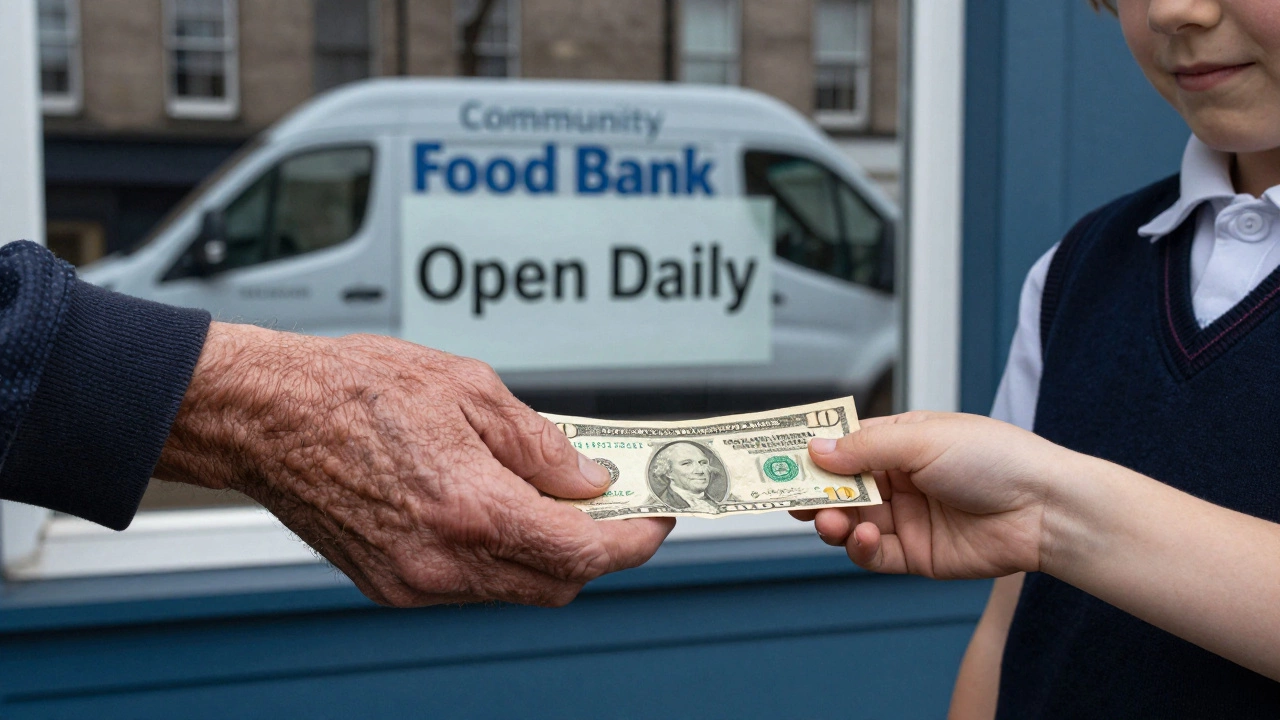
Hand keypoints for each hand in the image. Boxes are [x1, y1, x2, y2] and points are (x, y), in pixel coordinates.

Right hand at [156, 322, 673, 606]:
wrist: (265, 417)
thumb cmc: (354, 390)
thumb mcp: (471, 390)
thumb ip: (543, 445)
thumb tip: (589, 480)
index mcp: (471, 509)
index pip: (585, 552)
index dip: (636, 538)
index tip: (660, 514)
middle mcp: (444, 562)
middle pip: (559, 582)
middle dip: (600, 548)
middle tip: (619, 503)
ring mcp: (415, 583)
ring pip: (517, 588)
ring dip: (551, 552)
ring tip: (559, 498)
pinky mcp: (392, 586)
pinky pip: (474, 585)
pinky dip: (504, 555)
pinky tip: (501, 509)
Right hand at [790, 412, 1076, 578]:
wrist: (1046, 509)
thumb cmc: (997, 458)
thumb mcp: (923, 440)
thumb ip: (864, 449)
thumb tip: (814, 450)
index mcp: (900, 442)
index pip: (842, 445)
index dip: (809, 452)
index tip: (774, 458)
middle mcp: (898, 479)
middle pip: (838, 487)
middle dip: (812, 492)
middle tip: (789, 498)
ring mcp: (906, 517)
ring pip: (849, 522)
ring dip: (832, 522)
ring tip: (831, 522)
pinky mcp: (916, 555)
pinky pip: (872, 554)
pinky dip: (861, 548)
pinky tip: (868, 538)